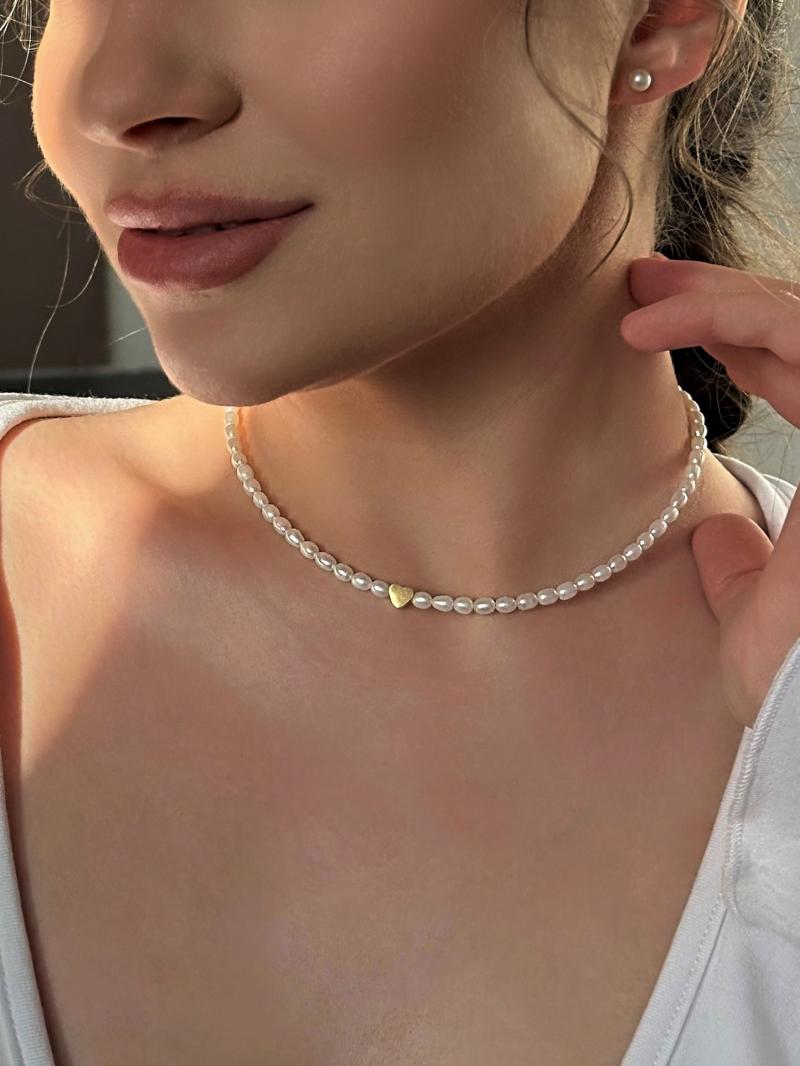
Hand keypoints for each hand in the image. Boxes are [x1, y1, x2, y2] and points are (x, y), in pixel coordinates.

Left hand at [621, 254, 799, 726]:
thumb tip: (711, 541)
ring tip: (639, 289)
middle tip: (640, 285)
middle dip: (720, 298)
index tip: (657, 328)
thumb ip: (743, 575)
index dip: (736, 338)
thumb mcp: (760, 627)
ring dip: (719, 293)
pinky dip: (735, 313)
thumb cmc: (798, 694)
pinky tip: (660, 322)